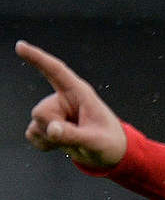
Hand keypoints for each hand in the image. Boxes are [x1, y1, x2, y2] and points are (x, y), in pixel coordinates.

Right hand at [16, 40, 126, 168]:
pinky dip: (44, 143)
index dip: (37, 58)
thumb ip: (73, 135)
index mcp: (79, 92)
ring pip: (35, 124)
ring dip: (50, 138)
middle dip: (52, 128)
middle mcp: (63, 98)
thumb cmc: (108, 141)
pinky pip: (32, 134)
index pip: (56, 71)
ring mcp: (53, 111)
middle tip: (77, 136)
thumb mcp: (95, 140)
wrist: (108, 153)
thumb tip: (52, 129)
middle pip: (40, 111)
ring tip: (74, 139)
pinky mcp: (45, 124)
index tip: (20, 46)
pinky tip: (61, 144)